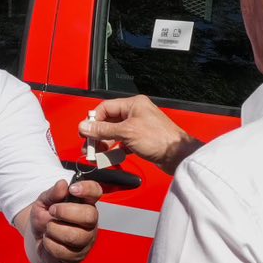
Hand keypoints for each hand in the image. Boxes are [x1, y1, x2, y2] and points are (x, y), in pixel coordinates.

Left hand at [31, 177, 102, 262]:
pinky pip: (64, 250)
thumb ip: (52, 193)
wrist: (37, 241)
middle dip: (66, 212)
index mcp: (84, 203)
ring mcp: (85, 239)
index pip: (95, 192)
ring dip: (54, 229)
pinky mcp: (77, 255)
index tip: (72, 189)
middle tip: (52, 210)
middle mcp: (89, 221)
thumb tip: (62, 185)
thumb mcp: (44, 202)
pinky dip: (49, 243)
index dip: (87, 189)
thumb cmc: (45, 218)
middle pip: (90, 215)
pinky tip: (48, 240)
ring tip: (48, 227)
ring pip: (76, 235)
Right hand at [80, 96, 199, 174]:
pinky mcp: (141, 140)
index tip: (85, 132)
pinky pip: (122, 144)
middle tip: (89, 147)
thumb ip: (103, 130)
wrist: (178, 156)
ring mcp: (138, 127)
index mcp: (133, 104)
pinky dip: (115, 150)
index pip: (105, 108)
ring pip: (114, 134)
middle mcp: (135, 113)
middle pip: (108, 122)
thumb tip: (85, 127)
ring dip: (104, 144)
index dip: (93, 120)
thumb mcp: (126, 132)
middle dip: (97, 135)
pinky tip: (110, 158)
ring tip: (97, 155)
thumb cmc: (160, 139)